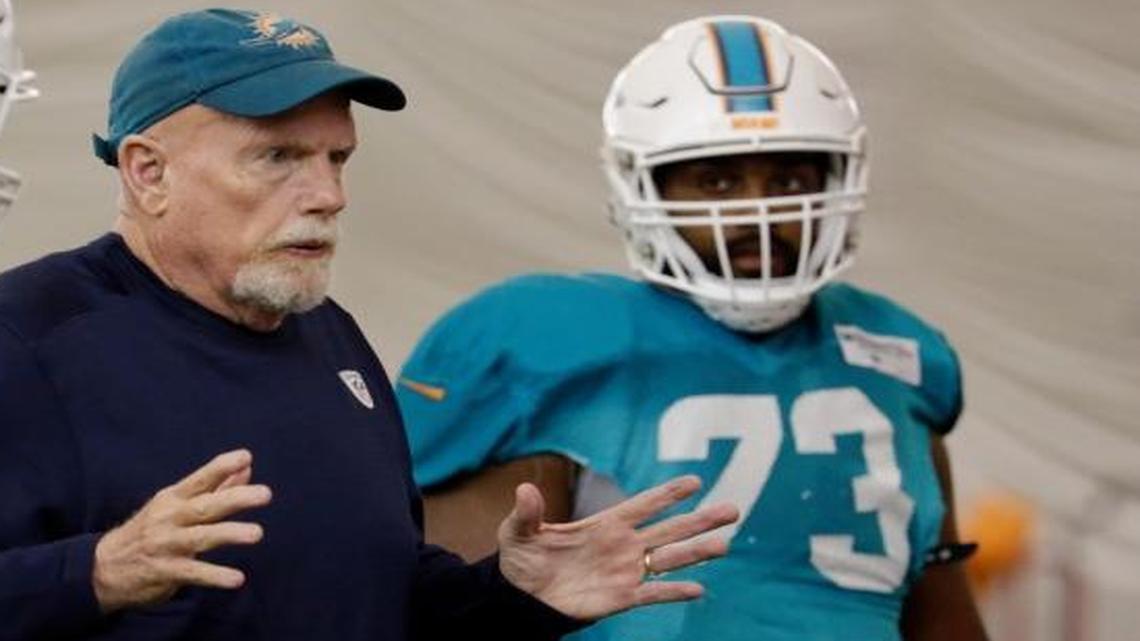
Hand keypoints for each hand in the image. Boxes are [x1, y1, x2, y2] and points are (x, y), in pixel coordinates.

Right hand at [92, 449, 271, 612]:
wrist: (104, 567)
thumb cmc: (151, 529)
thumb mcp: (176, 504)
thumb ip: (215, 487)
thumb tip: (247, 467)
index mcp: (174, 498)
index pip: (200, 479)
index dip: (221, 467)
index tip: (245, 456)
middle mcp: (170, 518)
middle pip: (205, 506)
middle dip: (236, 499)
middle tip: (265, 494)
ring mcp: (167, 545)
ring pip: (201, 537)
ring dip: (229, 534)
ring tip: (256, 533)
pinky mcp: (166, 572)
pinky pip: (194, 574)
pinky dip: (215, 576)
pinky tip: (236, 579)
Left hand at [497, 475, 737, 619]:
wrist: (522, 599)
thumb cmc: (522, 560)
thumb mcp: (518, 532)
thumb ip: (527, 512)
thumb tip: (525, 490)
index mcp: (605, 524)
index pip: (643, 505)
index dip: (668, 494)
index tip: (695, 480)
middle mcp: (623, 545)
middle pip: (669, 529)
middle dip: (700, 519)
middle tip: (734, 508)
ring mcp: (625, 571)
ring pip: (669, 559)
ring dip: (696, 552)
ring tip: (725, 544)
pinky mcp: (621, 598)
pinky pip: (652, 593)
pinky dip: (673, 592)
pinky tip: (698, 589)